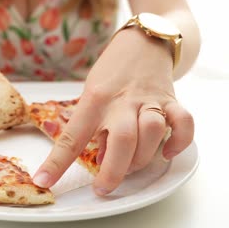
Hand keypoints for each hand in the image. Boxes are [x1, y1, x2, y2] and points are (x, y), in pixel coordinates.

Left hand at [33, 28, 193, 195]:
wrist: (144, 41)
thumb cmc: (111, 71)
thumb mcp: (92, 93)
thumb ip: (96, 124)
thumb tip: (103, 158)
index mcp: (95, 99)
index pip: (72, 136)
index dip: (56, 163)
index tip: (43, 182)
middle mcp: (122, 100)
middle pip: (122, 139)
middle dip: (113, 172)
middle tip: (103, 187)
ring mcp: (149, 99)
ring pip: (153, 132)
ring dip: (142, 158)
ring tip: (130, 165)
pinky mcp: (171, 99)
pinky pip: (184, 123)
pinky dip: (179, 142)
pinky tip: (167, 152)